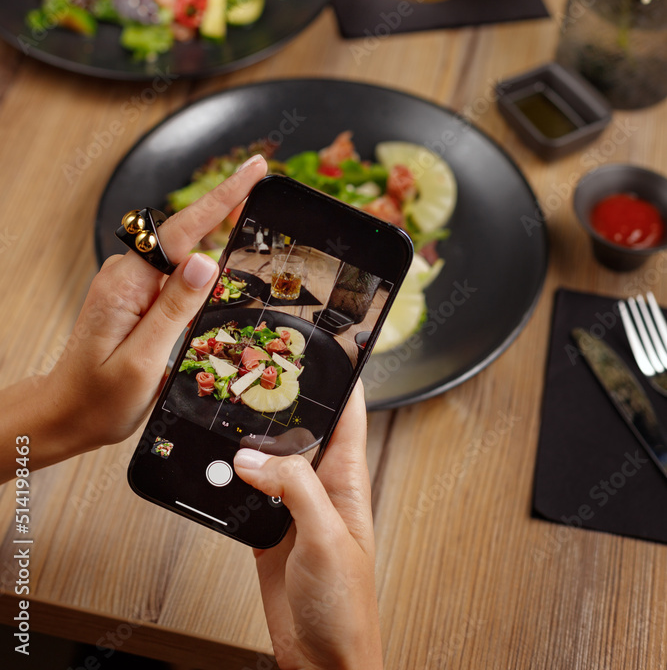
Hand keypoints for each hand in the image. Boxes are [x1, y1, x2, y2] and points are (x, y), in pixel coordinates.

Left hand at [0, 154, 266, 481]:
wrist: (64, 417)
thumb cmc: (98, 400)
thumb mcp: (143, 361)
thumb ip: (174, 310)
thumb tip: (206, 262)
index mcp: (126, 284)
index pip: (182, 230)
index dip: (223, 198)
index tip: (254, 171)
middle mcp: (126, 275)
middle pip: (186, 232)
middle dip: (226, 209)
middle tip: (263, 186)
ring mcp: (130, 284)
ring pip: (183, 253)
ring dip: (215, 240)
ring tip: (248, 231)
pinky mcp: (136, 296)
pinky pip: (175, 273)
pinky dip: (200, 270)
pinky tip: (217, 277)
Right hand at [234, 382, 383, 669]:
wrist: (324, 663)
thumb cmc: (346, 609)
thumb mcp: (327, 538)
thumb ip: (294, 489)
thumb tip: (252, 457)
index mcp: (347, 481)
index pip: (349, 414)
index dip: (343, 377)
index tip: (330, 343)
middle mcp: (320, 488)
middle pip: (302, 430)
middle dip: (283, 400)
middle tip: (258, 368)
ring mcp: (292, 509)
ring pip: (268, 459)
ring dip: (249, 440)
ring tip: (227, 411)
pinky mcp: (266, 532)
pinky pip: (244, 494)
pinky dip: (227, 480)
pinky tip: (213, 469)